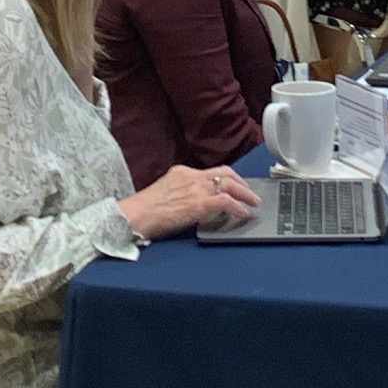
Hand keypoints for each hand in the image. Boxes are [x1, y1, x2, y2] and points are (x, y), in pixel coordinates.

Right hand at [120, 163, 260, 240]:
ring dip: (246, 194)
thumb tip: (196, 204)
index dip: (227, 179)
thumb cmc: (143, 211)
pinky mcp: (198, 204)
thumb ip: (183, 194)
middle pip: (225, 173)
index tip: (235, 186)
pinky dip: (238, 206)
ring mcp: (195, 189)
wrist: (133, 216)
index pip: (211, 172)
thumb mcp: (166, 193)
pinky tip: (243, 213)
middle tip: (251, 193)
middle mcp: (191, 176)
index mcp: (182, 172)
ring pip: (230, 184)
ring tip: (254, 203)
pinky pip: (226, 201)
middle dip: (242, 183)